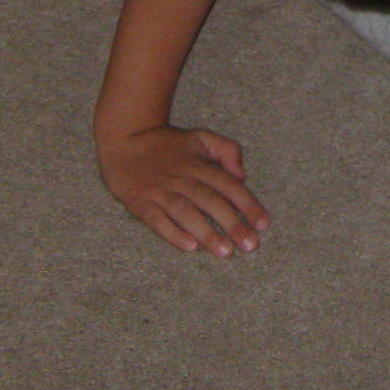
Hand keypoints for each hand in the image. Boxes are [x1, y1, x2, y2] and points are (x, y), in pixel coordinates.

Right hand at [98, 125, 270, 256]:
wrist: (125, 139)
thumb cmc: (168, 143)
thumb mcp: (201, 137)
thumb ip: (227, 150)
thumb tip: (243, 175)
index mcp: (199, 164)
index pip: (229, 186)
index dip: (248, 204)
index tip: (264, 224)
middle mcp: (183, 179)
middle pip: (211, 202)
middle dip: (233, 224)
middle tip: (251, 245)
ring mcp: (161, 192)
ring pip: (187, 213)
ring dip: (207, 233)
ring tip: (225, 253)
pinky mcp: (142, 204)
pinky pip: (158, 221)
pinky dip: (173, 233)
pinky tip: (189, 246)